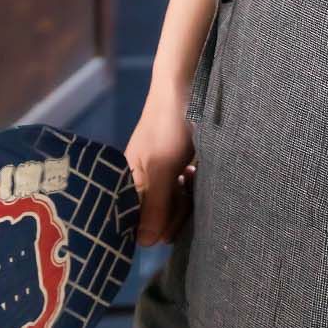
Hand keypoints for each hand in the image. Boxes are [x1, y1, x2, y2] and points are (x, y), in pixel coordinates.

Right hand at [125, 79, 196, 246]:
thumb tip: (145, 244)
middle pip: (157, 217)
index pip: (134, 223)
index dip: (153, 229)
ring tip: (194, 178)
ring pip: (174, 204)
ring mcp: (162, 172)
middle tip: (187, 193)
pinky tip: (199, 173)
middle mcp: (142, 180)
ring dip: (187, 200)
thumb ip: (155, 204)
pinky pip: (186, 189)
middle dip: (175, 214)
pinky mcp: (179, 163)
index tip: (172, 225)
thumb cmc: (168, 124)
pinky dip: (194, 187)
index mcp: (127, 182)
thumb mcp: (162, 167)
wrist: (186, 83)